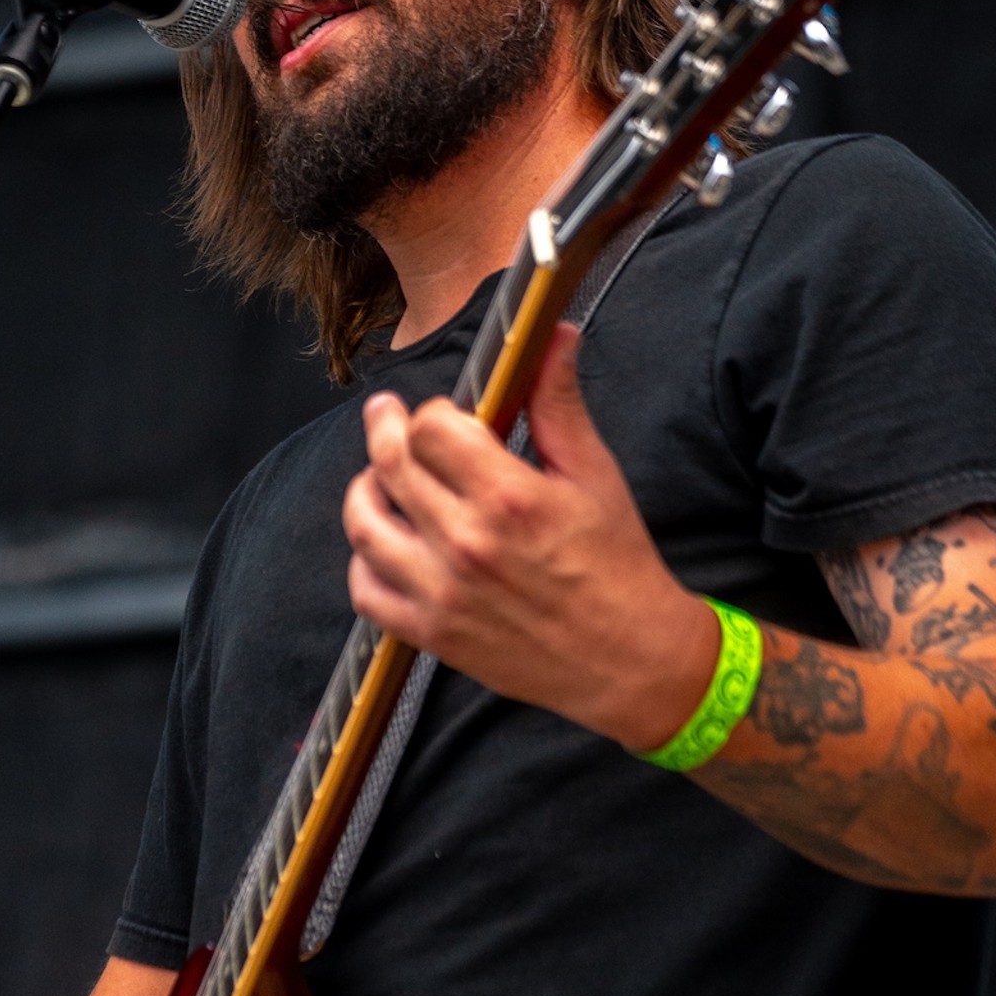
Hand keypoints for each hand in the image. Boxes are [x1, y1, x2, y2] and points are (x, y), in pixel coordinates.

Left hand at [343, 322, 717, 750]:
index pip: (430, 428)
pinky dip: (364, 562)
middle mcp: (466, 543)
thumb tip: (555, 336)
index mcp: (509, 497)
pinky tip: (384, 544)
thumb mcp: (596, 475)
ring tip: (376, 477)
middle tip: (384, 416)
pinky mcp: (432, 634)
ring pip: (365, 525)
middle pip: (390, 465)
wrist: (631, 659)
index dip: (432, 413)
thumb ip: (559, 405)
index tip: (443, 416)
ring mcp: (442, 592)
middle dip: (383, 429)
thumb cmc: (618, 565)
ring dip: (364, 491)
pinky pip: (366, 591)